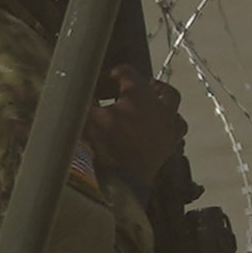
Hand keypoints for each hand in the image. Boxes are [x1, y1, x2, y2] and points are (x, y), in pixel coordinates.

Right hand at [82, 65, 186, 188]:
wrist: (123, 180)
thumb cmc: (104, 144)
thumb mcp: (87, 117)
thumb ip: (84, 98)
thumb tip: (76, 88)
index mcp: (140, 94)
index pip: (127, 72)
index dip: (113, 73)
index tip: (102, 81)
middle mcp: (161, 106)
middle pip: (161, 88)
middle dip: (148, 85)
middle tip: (133, 89)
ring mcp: (170, 126)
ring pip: (174, 107)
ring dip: (163, 104)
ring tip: (149, 107)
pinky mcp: (171, 145)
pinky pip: (176, 129)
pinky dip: (167, 125)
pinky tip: (155, 129)